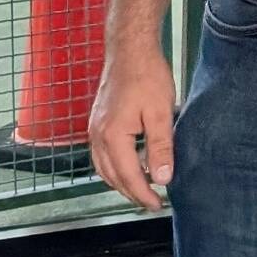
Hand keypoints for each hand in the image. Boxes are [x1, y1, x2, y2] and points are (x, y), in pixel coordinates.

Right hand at [88, 41, 177, 210]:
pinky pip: (101, 156)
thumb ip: (161, 148)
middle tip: (152, 203)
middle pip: (112, 177)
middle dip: (132, 193)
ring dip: (122, 182)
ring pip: (104, 168)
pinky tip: (130, 167)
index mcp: (113, 137)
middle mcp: (97, 136)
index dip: (144, 194)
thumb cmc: (147, 77)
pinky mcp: (97, 123)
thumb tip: (162, 178)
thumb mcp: (160, 113)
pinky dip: (115, 168)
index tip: (158, 205)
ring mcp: (94, 130)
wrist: (130, 51)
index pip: (128, 177)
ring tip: (143, 190)